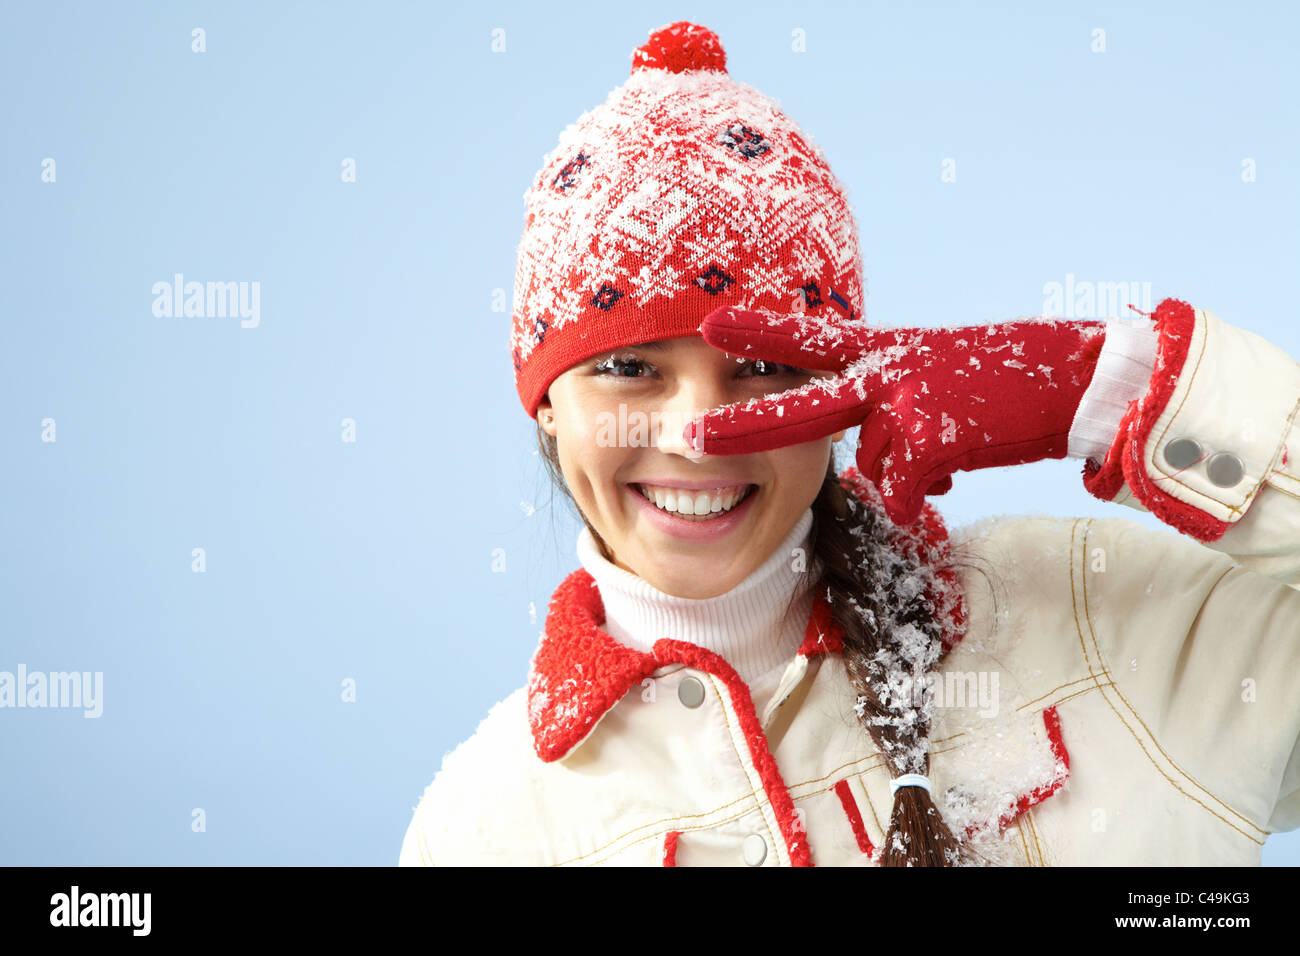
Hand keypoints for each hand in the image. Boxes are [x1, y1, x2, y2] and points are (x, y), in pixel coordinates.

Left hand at [683, 306, 1106, 524]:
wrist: (1075, 378)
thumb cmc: (1008, 381)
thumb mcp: (940, 377)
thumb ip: (895, 407)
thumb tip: (883, 465)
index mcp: (888, 349)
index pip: (812, 339)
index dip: (760, 332)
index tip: (709, 325)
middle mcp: (888, 370)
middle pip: (805, 407)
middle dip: (747, 426)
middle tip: (694, 437)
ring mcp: (907, 400)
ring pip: (877, 466)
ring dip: (910, 471)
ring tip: (955, 442)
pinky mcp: (931, 434)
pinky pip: (904, 489)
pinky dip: (925, 493)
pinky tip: (959, 466)